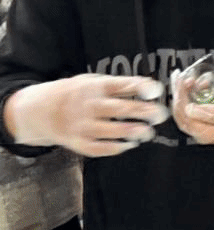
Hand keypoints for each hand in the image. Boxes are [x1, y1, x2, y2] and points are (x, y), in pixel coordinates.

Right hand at [4, 74, 165, 157]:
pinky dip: (115, 148)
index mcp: (94, 86)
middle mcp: (87, 105)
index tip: (155, 92)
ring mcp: (80, 125)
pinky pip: (98, 148)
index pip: (120, 86)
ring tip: (147, 132)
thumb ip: (121, 85)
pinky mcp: (75, 142)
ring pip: (111, 131)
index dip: (140, 88)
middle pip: (119, 109)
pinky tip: (129, 145)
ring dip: (133, 132)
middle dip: (143, 113)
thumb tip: (153, 89)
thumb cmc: (75, 93)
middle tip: (161, 115)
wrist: (37, 109)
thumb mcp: (93, 81)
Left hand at [172, 72, 213, 149]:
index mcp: (205, 133)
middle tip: (182, 76)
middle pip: (181, 112)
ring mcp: (205, 127)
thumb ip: (211, 113)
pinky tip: (204, 85)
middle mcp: (202, 132)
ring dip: (189, 92)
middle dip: (180, 92)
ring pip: (188, 109)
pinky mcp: (209, 121)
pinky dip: (197, 95)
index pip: (183, 114)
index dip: (179, 96)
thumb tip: (189, 109)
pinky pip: (196, 107)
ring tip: (198, 79)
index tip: (181, 80)